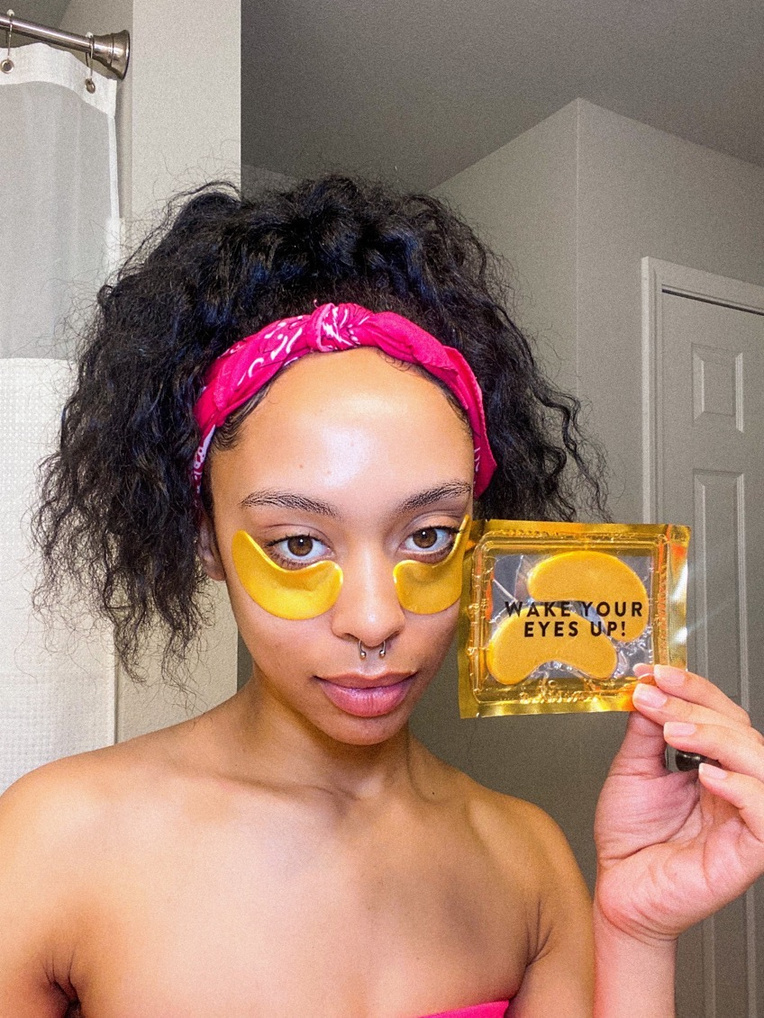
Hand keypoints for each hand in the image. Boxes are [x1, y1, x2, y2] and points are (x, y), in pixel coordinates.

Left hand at [594, 664, 763, 943]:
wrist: (619, 890)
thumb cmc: (630, 839)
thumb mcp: (632, 769)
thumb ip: (645, 730)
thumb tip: (651, 689)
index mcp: (714, 764)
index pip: (722, 714)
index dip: (694, 688)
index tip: (656, 673)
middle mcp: (735, 786)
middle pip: (741, 731)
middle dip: (696, 707)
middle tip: (655, 699)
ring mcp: (746, 817)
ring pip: (761, 763)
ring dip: (717, 738)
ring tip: (673, 732)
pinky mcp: (750, 851)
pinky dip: (743, 789)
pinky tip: (708, 776)